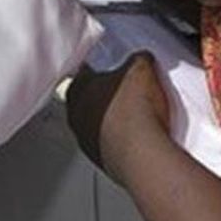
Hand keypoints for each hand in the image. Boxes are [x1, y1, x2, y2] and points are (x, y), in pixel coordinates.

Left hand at [66, 53, 171, 181]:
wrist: (143, 153)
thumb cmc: (134, 111)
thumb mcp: (141, 68)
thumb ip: (136, 59)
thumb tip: (141, 59)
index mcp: (78, 89)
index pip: (84, 72)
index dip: (100, 69)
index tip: (113, 69)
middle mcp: (77, 117)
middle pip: (87, 101)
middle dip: (104, 97)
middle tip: (125, 93)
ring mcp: (88, 142)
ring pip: (96, 126)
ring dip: (111, 122)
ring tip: (134, 117)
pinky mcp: (103, 162)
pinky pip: (110, 146)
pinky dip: (121, 141)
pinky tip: (138, 137)